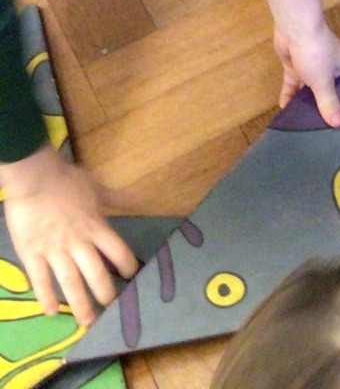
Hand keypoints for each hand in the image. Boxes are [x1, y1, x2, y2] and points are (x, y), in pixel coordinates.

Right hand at [0, 145, 136, 321]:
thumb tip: (145, 200)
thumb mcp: (98, 189)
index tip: (132, 280)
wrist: (34, 178)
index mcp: (96, 227)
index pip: (118, 252)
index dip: (126, 267)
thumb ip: (120, 200)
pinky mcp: (32, 253)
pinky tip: (50, 312)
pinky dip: (45, 296)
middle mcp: (79, 243)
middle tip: (111, 311)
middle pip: (96, 273)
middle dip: (105, 294)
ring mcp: (54, 250)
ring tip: (87, 322)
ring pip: (70, 282)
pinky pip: (40, 279)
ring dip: (79, 304)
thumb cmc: (67, 182)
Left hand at [265, 0, 339, 125]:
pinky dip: (291, 95)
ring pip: (315, 86)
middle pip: (339, 84)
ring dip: (311, 100)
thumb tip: (339, 124)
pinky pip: (295, 84)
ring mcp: (314, 65)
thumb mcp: (323, 81)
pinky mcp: (297, 65)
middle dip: (337, 100)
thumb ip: (329, 102)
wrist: (294, 29)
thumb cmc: (317, 52)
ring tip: (311, 121)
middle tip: (338, 120)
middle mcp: (334, 65)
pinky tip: (287, 110)